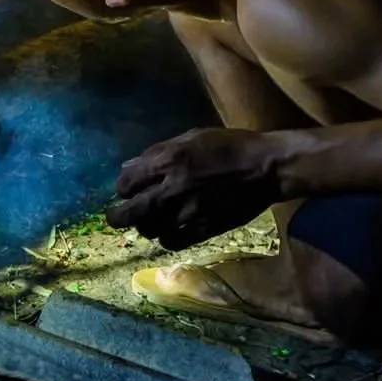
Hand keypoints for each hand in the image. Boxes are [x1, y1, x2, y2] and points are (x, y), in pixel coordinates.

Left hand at [106, 127, 284, 249]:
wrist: (264, 168)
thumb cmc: (228, 145)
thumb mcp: (190, 138)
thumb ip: (158, 153)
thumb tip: (129, 167)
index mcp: (169, 160)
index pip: (127, 183)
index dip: (123, 188)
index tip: (126, 189)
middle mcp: (174, 188)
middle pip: (131, 213)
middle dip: (118, 216)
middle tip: (116, 216)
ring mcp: (188, 212)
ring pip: (150, 230)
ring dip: (145, 226)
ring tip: (149, 220)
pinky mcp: (204, 229)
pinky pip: (173, 242)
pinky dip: (165, 239)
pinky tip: (168, 232)